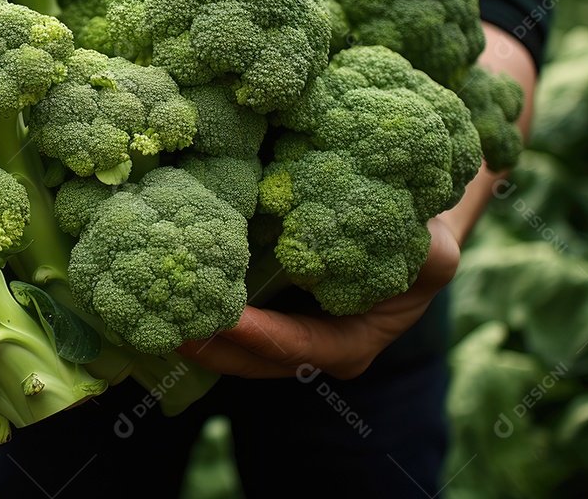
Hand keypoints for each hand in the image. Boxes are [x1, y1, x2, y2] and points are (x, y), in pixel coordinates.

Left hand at [176, 216, 459, 379]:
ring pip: (229, 344)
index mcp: (348, 344)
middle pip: (249, 357)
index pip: (295, 349)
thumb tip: (420, 247)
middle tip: (163, 320)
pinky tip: (164, 284)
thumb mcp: (436, 250)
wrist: (404, 229)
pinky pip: (224, 316)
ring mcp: (281, 330)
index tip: (220, 319)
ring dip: (192, 328)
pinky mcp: (261, 307)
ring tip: (151, 307)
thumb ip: (427, 256)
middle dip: (207, 343)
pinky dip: (197, 303)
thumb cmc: (421, 240)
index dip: (257, 338)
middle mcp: (308, 347)